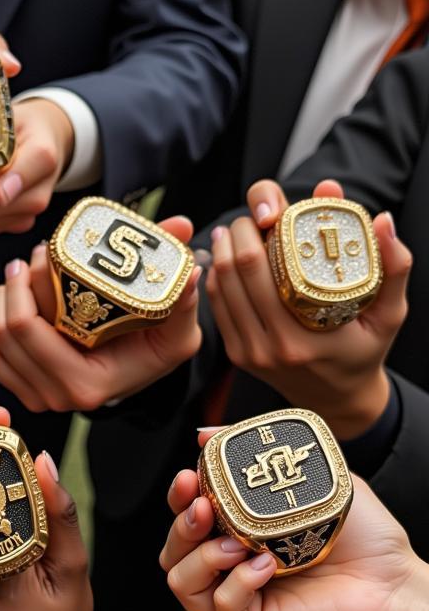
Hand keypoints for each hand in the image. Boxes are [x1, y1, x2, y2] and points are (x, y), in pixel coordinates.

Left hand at [0, 219, 201, 410]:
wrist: (144, 369)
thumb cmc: (160, 344)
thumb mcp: (180, 328)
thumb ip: (183, 300)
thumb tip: (191, 271)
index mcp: (85, 384)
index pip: (30, 332)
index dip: (25, 287)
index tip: (39, 253)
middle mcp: (56, 397)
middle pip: (4, 334)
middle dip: (10, 288)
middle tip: (29, 257)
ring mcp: (37, 396)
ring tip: (16, 274)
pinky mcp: (25, 388)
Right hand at [159, 432, 416, 610]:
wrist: (391, 585)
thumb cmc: (359, 540)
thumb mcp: (309, 480)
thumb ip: (260, 457)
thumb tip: (206, 433)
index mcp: (233, 534)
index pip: (186, 516)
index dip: (179, 497)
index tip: (188, 477)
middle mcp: (225, 569)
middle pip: (171, 549)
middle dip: (180, 525)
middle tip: (202, 507)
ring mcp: (231, 603)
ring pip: (179, 579)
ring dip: (202, 556)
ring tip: (238, 545)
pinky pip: (218, 605)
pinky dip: (236, 584)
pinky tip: (266, 568)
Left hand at [208, 178, 410, 438]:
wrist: (337, 399)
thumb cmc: (366, 351)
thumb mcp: (390, 313)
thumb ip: (393, 267)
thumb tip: (382, 220)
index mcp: (304, 334)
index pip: (263, 267)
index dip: (258, 230)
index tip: (268, 211)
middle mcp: (270, 345)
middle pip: (236, 271)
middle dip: (237, 234)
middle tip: (249, 217)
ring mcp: (249, 353)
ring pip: (221, 288)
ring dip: (221, 253)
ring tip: (233, 230)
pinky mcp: (237, 355)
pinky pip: (218, 308)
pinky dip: (217, 279)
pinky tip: (224, 259)